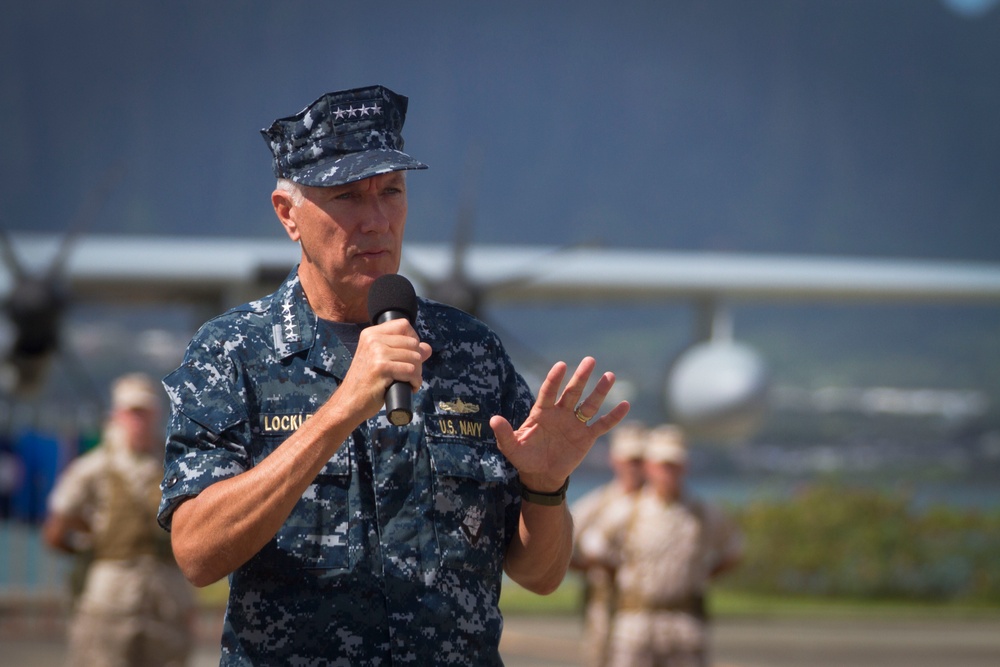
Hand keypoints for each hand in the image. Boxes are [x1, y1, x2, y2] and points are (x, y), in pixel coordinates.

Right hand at [337, 318, 432, 421]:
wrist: (349, 402)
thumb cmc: (366, 383)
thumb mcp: (381, 361)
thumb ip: (402, 351)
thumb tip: (427, 348)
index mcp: (371, 334)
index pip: (404, 325)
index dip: (413, 340)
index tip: (409, 355)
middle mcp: (373, 340)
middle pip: (413, 343)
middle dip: (418, 360)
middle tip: (410, 374)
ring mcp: (377, 353)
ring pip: (415, 358)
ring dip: (417, 373)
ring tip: (409, 381)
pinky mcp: (381, 368)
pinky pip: (411, 371)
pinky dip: (415, 382)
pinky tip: (410, 388)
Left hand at [490, 357, 629, 491]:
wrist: (540, 475)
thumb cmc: (524, 458)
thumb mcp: (511, 447)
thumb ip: (504, 433)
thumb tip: (494, 419)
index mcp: (542, 412)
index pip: (549, 392)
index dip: (554, 379)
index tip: (561, 365)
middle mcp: (560, 413)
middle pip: (572, 392)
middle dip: (581, 377)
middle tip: (590, 360)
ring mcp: (575, 424)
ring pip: (589, 404)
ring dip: (600, 391)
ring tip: (610, 375)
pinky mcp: (586, 437)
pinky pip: (602, 425)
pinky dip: (613, 417)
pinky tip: (625, 405)